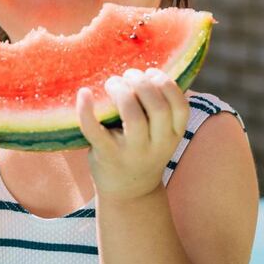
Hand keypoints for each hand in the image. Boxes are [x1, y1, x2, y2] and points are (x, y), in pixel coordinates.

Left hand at [76, 68, 187, 201]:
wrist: (129, 193)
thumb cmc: (143, 151)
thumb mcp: (161, 135)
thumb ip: (160, 109)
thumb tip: (146, 69)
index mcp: (172, 136)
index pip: (180, 106)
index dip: (166, 84)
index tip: (151, 73)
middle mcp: (157, 146)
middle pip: (158, 107)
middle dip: (142, 83)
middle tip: (128, 75)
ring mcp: (132, 153)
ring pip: (133, 117)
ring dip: (122, 91)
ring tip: (112, 83)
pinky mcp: (107, 156)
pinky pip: (95, 131)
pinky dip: (87, 110)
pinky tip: (84, 93)